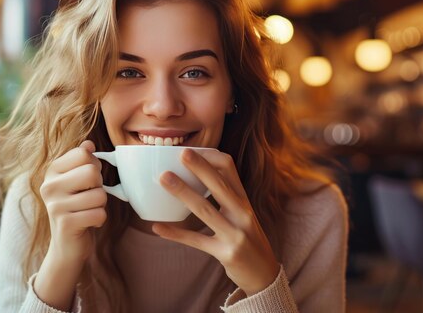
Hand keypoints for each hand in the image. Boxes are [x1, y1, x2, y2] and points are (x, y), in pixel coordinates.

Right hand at [40, 140, 106, 264]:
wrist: (66, 246)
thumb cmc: (77, 208)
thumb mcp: (77, 182)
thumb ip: (82, 161)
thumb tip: (88, 143)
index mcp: (52, 171)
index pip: (83, 153)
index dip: (94, 166)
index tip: (87, 180)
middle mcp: (49, 186)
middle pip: (92, 172)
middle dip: (99, 186)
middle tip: (89, 197)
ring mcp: (55, 205)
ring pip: (99, 195)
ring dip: (100, 205)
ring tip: (87, 211)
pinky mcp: (65, 224)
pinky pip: (99, 214)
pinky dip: (100, 219)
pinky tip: (88, 223)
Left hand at [152, 149, 279, 295]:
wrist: (264, 274)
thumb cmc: (247, 239)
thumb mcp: (242, 215)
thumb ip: (224, 198)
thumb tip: (195, 178)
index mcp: (244, 201)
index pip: (231, 170)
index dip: (212, 158)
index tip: (193, 149)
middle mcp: (243, 214)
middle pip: (220, 185)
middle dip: (200, 167)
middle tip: (181, 153)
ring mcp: (235, 234)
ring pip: (205, 210)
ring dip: (183, 192)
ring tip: (164, 179)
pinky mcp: (226, 253)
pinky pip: (196, 240)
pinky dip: (176, 234)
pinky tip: (158, 227)